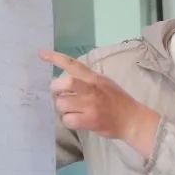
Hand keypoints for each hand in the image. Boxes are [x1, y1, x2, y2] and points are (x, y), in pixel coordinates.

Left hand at [41, 50, 161, 159]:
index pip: (73, 64)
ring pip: (62, 103)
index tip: (41, 54)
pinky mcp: (90, 120)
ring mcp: (91, 105)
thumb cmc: (117, 101)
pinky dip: (69, 121)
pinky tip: (77, 120)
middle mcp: (92, 89)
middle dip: (56, 89)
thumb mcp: (105, 82)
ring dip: (63, 108)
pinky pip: (68, 120)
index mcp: (95, 78)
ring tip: (72, 110)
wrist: (132, 119)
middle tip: (60, 94)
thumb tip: (65, 81)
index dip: (56, 58)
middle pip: (65, 83)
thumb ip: (87, 80)